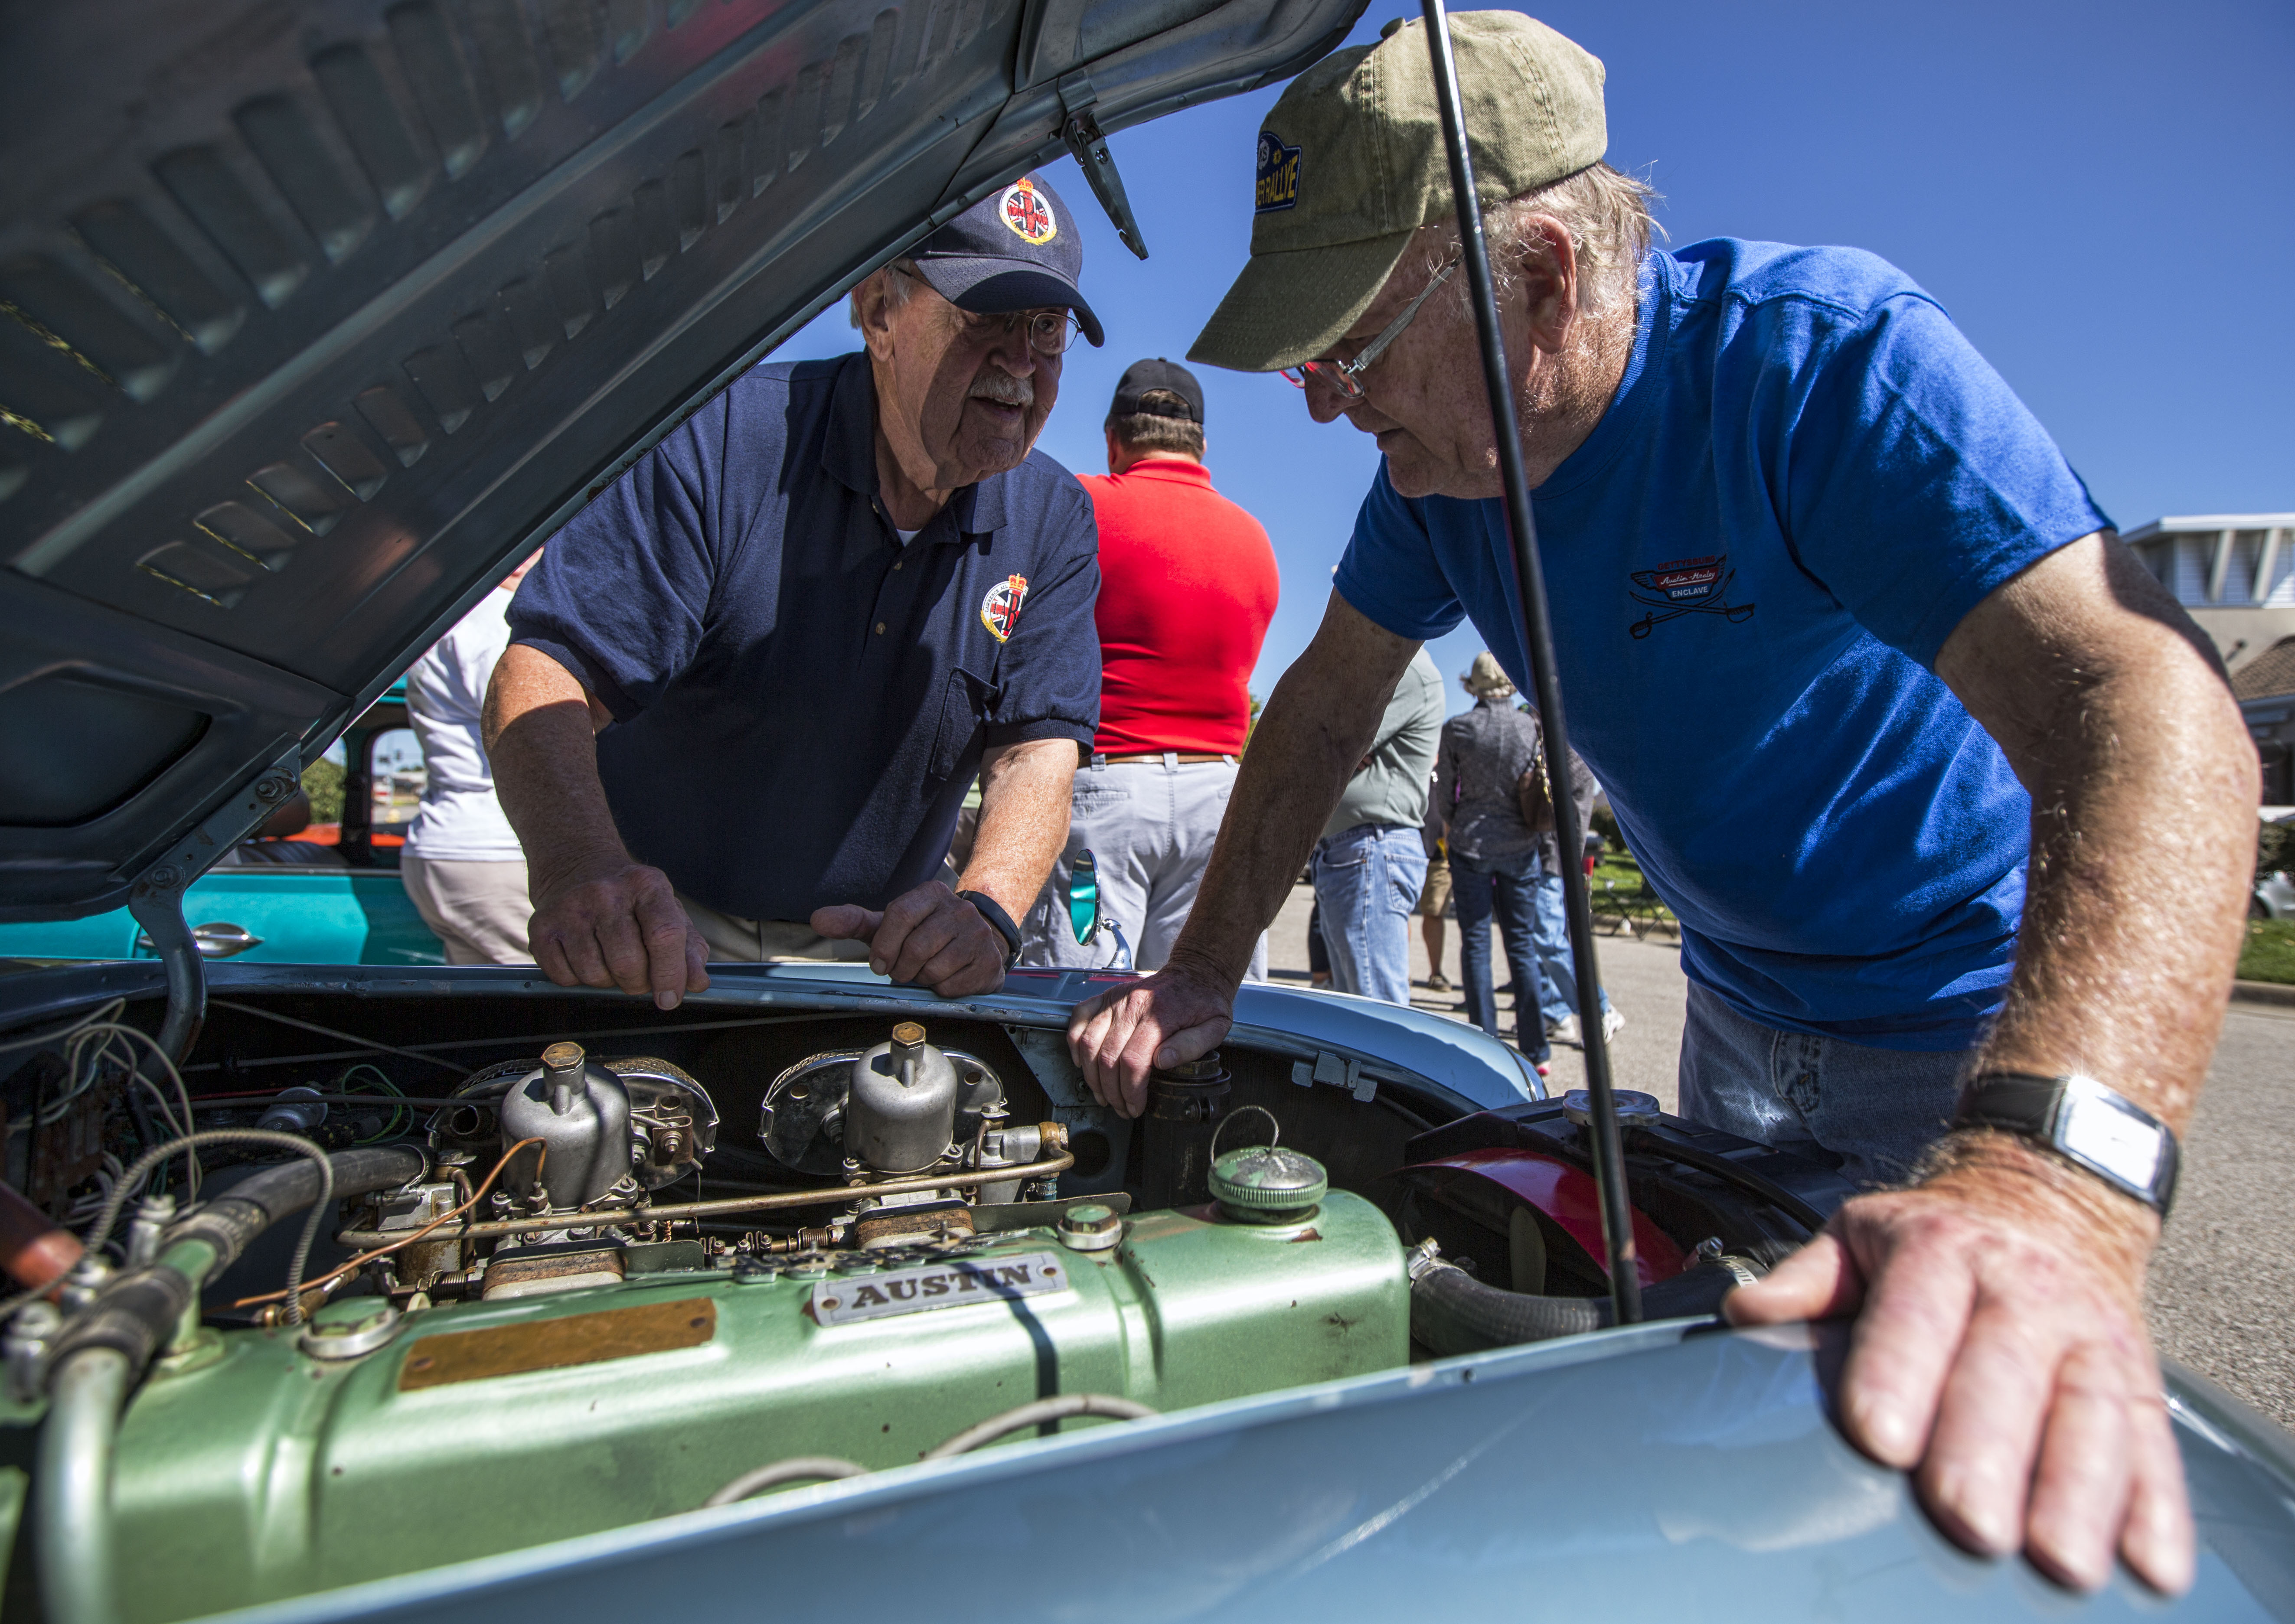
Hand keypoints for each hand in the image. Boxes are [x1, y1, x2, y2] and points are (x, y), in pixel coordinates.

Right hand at [529, 857, 708, 1009]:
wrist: (576, 868)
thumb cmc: (630, 899)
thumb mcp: (667, 911)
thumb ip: (688, 949)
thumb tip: (697, 984)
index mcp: (647, 885)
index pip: (664, 935)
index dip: (671, 974)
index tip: (670, 999)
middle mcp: (605, 892)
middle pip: (628, 963)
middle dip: (637, 983)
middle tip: (637, 975)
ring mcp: (570, 908)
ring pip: (595, 974)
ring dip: (607, 981)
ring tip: (609, 961)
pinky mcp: (541, 926)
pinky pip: (564, 977)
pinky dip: (577, 980)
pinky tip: (583, 957)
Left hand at [812, 882, 1006, 996]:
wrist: (976, 939)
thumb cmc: (925, 932)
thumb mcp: (891, 923)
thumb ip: (854, 921)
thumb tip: (818, 919)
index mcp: (932, 894)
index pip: (900, 915)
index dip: (884, 945)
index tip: (878, 963)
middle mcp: (960, 910)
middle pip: (917, 948)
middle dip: (902, 968)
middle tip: (903, 970)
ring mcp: (979, 936)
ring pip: (934, 969)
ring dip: (922, 979)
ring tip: (925, 971)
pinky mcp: (989, 963)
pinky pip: (952, 986)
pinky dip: (942, 989)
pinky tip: (946, 977)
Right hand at [1065, 956, 1237, 1117]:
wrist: (1196, 972)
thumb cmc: (1205, 1002)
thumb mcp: (1215, 1027)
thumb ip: (1191, 1046)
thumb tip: (1162, 1061)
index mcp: (1158, 1015)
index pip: (1133, 1061)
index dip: (1131, 1091)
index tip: (1136, 1106)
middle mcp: (1132, 1005)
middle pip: (1108, 1057)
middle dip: (1111, 1091)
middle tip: (1120, 1107)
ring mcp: (1116, 999)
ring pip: (1088, 1042)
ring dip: (1091, 1075)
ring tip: (1102, 1094)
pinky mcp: (1107, 995)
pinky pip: (1080, 1017)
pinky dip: (1074, 1042)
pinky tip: (1082, 1062)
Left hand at [1725, 1134, 2191, 1593]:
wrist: (2051, 1192)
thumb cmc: (1940, 1233)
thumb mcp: (1864, 1233)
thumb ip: (1805, 1280)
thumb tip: (1743, 1314)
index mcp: (1942, 1250)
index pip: (1914, 1316)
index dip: (1896, 1376)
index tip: (1877, 1438)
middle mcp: (2024, 1291)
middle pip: (2004, 1376)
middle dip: (1985, 1450)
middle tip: (1964, 1519)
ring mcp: (2090, 1336)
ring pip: (2090, 1416)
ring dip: (2078, 1493)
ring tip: (2059, 1560)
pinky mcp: (2141, 1380)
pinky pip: (2153, 1447)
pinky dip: (2159, 1509)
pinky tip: (2152, 1565)